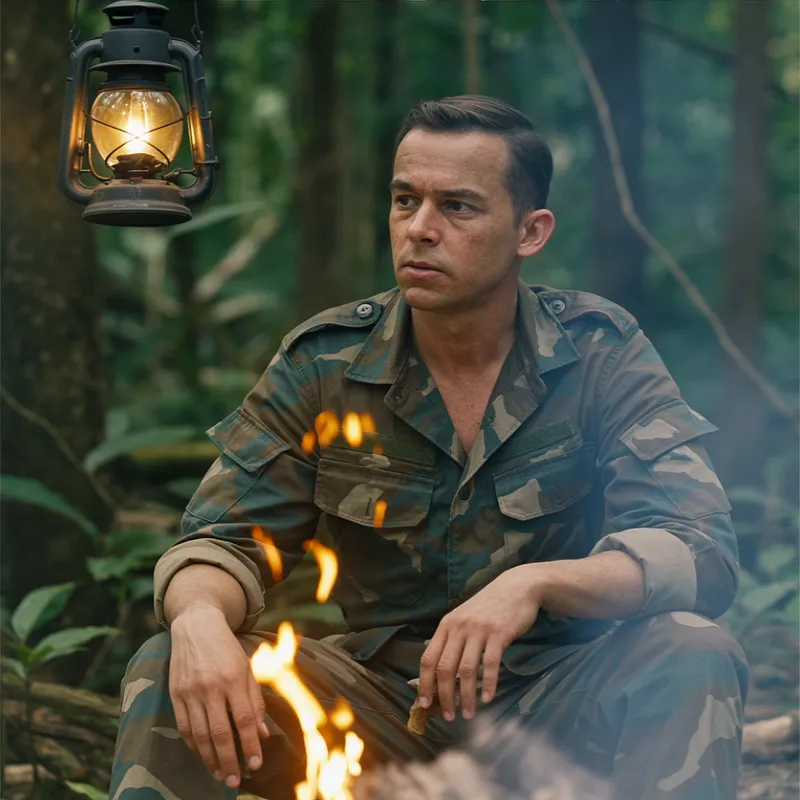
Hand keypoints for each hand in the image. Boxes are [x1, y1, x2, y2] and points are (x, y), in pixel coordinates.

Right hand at [169, 604, 269, 789]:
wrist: (197, 625)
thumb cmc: (227, 649)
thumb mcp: (248, 668)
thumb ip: (255, 701)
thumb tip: (263, 734)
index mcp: (234, 678)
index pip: (244, 719)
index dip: (251, 745)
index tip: (257, 764)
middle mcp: (211, 686)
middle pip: (220, 732)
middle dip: (229, 760)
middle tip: (235, 780)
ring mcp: (190, 691)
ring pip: (200, 735)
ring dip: (210, 759)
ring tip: (220, 775)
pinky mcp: (175, 694)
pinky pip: (184, 727)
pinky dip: (194, 746)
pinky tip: (203, 756)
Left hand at [417, 565, 541, 719]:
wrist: (517, 587)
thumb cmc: (489, 607)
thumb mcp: (464, 618)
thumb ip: (453, 639)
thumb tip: (441, 672)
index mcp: (446, 625)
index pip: (428, 658)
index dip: (424, 683)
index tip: (425, 704)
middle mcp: (459, 627)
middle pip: (444, 667)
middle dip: (444, 696)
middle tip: (448, 716)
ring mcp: (479, 630)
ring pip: (466, 669)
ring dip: (465, 696)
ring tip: (468, 714)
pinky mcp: (499, 633)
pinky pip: (491, 663)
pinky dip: (488, 684)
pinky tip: (488, 698)